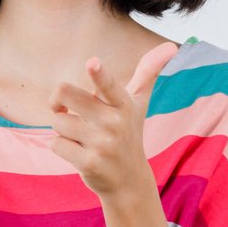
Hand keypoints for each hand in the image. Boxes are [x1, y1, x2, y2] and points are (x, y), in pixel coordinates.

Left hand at [47, 41, 182, 198]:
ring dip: (63, 129)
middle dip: (58, 101)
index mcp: (124, 104)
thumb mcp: (139, 102)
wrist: (128, 181)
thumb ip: (148, 72)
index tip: (92, 63)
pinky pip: (56, 143)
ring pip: (58, 122)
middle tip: (66, 109)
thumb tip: (171, 46)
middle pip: (64, 92)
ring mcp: (102, 144)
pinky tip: (79, 153)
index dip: (99, 74)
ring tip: (83, 138)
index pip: (108, 85)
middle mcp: (114, 123)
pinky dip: (61, 147)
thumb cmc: (129, 132)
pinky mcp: (89, 163)